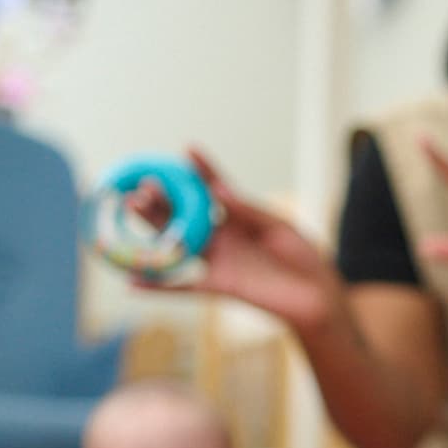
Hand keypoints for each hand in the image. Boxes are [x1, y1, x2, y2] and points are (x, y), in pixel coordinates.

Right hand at [130, 149, 340, 330]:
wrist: (316, 297)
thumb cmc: (302, 257)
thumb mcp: (279, 227)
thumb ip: (248, 211)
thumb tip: (219, 190)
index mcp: (239, 217)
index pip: (215, 188)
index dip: (201, 169)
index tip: (188, 150)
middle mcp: (223, 236)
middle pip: (185, 213)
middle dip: (163, 197)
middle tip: (142, 183)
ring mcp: (219, 260)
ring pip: (178, 242)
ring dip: (153, 228)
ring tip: (131, 207)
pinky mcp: (220, 286)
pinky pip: (184, 287)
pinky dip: (159, 286)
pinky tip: (131, 283)